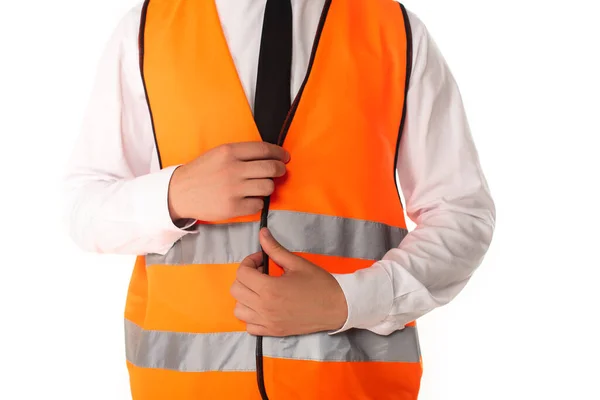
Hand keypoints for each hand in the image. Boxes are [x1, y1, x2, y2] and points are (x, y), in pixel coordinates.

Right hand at [167, 142, 289, 221]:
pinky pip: (258, 204)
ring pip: (268, 187)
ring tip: (261, 186)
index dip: (279, 153)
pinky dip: (257, 202)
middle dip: (280, 169)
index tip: (284, 157)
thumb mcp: (218, 154)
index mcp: (230, 152)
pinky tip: (250, 199)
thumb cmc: (201, 172)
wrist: (180, 193)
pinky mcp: (233, 207)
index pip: (264, 150)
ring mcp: (234, 189)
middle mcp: (233, 169)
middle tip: (280, 171)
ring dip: (269, 186)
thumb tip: (269, 156)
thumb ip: (241, 153)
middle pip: (271, 168)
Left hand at [230, 228, 347, 336]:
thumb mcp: (297, 263)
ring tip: (260, 290)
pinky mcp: (273, 332)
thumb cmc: (319, 283)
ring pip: (238, 310)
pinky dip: (251, 316)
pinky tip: (263, 307)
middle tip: (262, 273)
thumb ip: (275, 249)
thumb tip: (262, 233)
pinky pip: (249, 327)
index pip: (242, 273)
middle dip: (245, 277)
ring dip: (245, 297)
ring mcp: (267, 322)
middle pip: (236, 290)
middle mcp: (264, 307)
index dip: (249, 262)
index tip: (262, 260)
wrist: (337, 307)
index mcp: (269, 289)